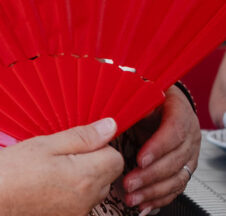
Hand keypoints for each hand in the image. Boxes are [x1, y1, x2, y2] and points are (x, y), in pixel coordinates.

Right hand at [0, 118, 123, 215]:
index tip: (76, 142)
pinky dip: (69, 191)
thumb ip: (82, 136)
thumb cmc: (9, 171)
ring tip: (48, 170)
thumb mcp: (44, 144)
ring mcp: (76, 213)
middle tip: (58, 154)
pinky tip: (45, 184)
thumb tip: (110, 126)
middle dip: (90, 161)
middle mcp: (86, 199)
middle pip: (107, 174)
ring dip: (80, 176)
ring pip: (94, 189)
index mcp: (85, 176)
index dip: (98, 145)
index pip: (115, 156)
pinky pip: (79, 201)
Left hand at [123, 86, 200, 212]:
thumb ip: (130, 105)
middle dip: (151, 174)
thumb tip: (112, 118)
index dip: (158, 147)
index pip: (175, 131)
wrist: (159, 104)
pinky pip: (175, 187)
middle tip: (129, 182)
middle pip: (175, 159)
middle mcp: (189, 135)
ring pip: (177, 177)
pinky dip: (159, 198)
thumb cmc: (146, 99)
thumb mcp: (139, 95)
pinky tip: (144, 205)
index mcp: (180, 113)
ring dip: (154, 190)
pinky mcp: (181, 169)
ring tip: (132, 197)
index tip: (140, 159)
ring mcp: (187, 154)